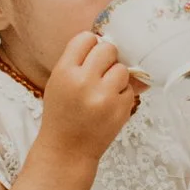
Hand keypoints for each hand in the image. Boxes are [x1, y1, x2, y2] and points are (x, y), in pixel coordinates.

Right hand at [39, 27, 142, 162]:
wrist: (67, 150)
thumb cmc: (62, 114)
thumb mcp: (58, 83)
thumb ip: (77, 61)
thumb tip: (107, 42)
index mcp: (64, 72)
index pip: (85, 38)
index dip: (90, 46)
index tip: (89, 56)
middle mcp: (84, 81)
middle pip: (108, 49)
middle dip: (107, 59)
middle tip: (100, 73)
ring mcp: (104, 96)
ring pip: (122, 69)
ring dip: (116, 77)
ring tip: (104, 91)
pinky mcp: (121, 109)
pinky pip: (130, 89)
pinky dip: (123, 95)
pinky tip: (109, 106)